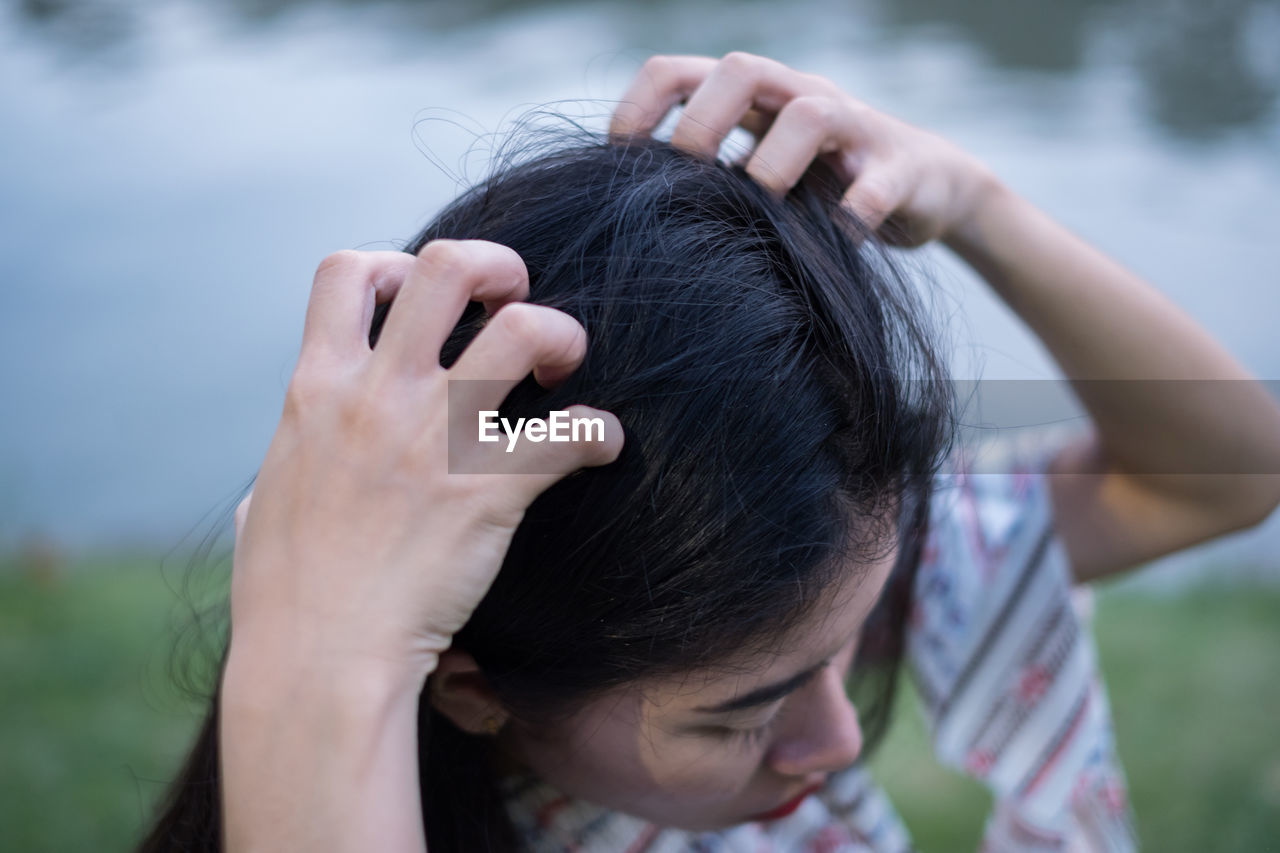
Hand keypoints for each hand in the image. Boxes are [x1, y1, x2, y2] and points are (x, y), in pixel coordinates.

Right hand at [228, 241, 623, 681]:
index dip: (395, 264)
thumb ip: (292, 454)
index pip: (346, 271)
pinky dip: (599, 433)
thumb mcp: (264, 498)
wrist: (316, 661)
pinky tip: (599, 448)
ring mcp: (435, 440)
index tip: (423, 303)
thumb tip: (301, 449)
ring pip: (525, 329)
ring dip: (560, 333)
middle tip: (515, 303)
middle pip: (448, 267)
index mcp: (317, 390)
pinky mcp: (489, 493)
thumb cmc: (283, 592)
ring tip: (565, 366)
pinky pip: (572, 432)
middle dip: (498, 266)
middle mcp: (378, 397)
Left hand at [609, 52, 1001, 246]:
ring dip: (774, 162)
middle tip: (689, 177)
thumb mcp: (754, 177)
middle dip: (703, 120)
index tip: (617, 161)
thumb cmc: (819, 189)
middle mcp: (799, 97)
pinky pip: (881, 183)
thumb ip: (703, 184)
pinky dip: (858, 211)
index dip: (640, 107)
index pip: (679, 72)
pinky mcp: (902, 171)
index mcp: (752, 99)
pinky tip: (838, 239)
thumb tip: (621, 221)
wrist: (928, 189)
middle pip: (743, 68)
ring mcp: (855, 129)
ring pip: (812, 112)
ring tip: (763, 203)